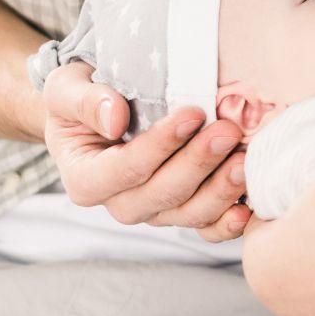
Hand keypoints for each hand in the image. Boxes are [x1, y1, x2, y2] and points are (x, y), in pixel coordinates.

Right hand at [42, 61, 250, 241]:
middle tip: (228, 132)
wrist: (101, 112)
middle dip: (198, 163)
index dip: (160, 145)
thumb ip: (85, 101)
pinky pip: (206, 227)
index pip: (125, 169)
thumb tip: (115, 119)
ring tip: (244, 160)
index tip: (192, 114)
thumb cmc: (82, 96)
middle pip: (162, 193)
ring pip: (188, 214)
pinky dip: (227, 221)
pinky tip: (247, 206)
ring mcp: (154, 211)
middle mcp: (120, 203)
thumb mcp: (67, 89)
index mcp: (86, 180)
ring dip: (219, 191)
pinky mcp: (182, 211)